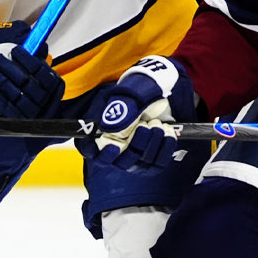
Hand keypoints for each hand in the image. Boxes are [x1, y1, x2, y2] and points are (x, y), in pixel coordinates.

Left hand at [0, 21, 64, 118]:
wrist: (7, 105)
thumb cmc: (17, 78)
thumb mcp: (26, 62)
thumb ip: (29, 49)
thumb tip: (28, 34)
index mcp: (52, 84)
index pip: (42, 71)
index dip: (28, 60)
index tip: (15, 50)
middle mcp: (44, 99)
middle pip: (27, 82)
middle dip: (8, 68)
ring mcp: (30, 112)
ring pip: (15, 95)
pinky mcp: (16, 121)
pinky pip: (6, 111)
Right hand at [75, 56, 194, 171]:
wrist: (160, 93)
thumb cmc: (137, 92)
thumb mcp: (128, 95)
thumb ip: (119, 109)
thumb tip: (111, 128)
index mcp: (99, 133)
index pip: (90, 151)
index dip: (99, 154)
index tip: (114, 146)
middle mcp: (115, 149)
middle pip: (119, 162)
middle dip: (135, 146)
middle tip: (145, 126)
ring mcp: (134, 157)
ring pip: (140, 164)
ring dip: (151, 145)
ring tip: (158, 124)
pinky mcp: (151, 159)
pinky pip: (157, 164)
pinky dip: (164, 149)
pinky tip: (167, 132)